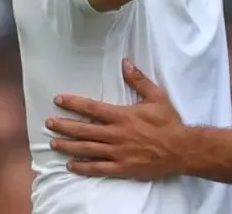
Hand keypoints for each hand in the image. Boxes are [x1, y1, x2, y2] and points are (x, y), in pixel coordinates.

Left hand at [47, 60, 185, 179]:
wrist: (182, 149)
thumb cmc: (169, 122)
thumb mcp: (157, 96)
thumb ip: (139, 80)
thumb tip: (125, 63)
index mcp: (123, 116)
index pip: (91, 108)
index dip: (73, 103)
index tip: (59, 100)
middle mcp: (116, 134)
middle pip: (83, 130)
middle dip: (64, 126)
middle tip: (49, 123)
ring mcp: (118, 153)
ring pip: (86, 149)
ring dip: (68, 146)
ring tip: (54, 143)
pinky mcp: (122, 168)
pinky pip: (97, 168)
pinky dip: (82, 167)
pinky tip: (71, 165)